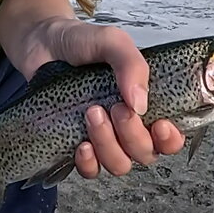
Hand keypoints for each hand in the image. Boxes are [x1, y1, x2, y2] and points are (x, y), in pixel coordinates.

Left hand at [36, 19, 185, 177]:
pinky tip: (81, 145)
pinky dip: (89, 163)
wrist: (42, 43)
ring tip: (91, 114)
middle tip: (114, 107)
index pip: (171, 135)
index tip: (160, 125)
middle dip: (133, 136)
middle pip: (146, 153)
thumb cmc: (81, 41)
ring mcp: (103, 138)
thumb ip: (131, 64)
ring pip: (120, 164)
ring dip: (109, 145)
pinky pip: (91, 171)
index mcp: (145, 103)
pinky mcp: (76, 146)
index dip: (171, 139)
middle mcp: (128, 125)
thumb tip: (140, 105)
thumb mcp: (112, 41)